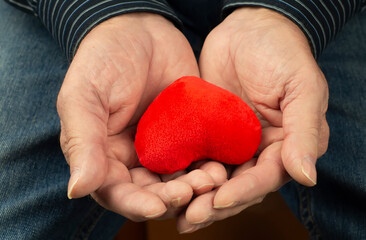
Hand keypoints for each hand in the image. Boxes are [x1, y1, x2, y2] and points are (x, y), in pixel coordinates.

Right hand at [57, 13, 224, 220]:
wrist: (140, 29)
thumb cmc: (103, 59)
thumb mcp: (85, 97)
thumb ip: (83, 143)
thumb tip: (77, 190)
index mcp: (103, 155)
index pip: (117, 192)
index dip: (136, 204)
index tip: (157, 208)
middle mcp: (133, 157)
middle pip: (152, 192)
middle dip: (171, 198)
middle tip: (191, 192)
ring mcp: (162, 146)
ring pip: (178, 179)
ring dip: (194, 187)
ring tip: (210, 180)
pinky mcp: (187, 134)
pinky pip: (198, 157)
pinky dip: (208, 166)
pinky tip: (220, 166)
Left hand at [177, 7, 328, 231]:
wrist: (248, 29)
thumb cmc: (282, 53)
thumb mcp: (302, 89)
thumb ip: (305, 133)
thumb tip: (307, 177)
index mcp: (285, 147)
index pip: (265, 178)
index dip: (243, 192)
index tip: (218, 201)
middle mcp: (258, 151)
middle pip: (237, 187)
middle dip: (214, 203)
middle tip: (188, 218)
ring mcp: (232, 144)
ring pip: (214, 178)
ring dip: (196, 196)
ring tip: (174, 212)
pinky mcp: (209, 133)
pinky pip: (197, 157)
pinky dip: (184, 172)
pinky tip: (166, 184)